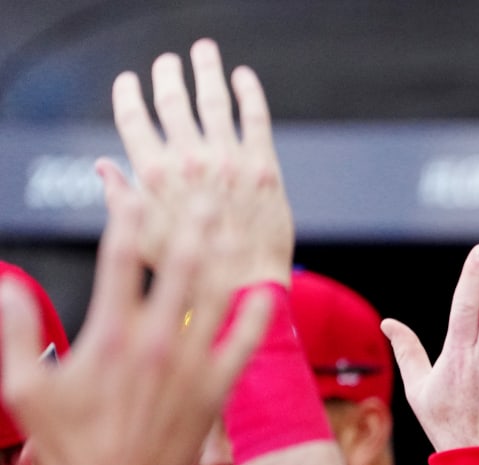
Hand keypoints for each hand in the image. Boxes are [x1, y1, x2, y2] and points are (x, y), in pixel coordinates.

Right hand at [0, 187, 269, 464]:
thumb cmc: (70, 449)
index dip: (126, 216)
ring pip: (217, 296)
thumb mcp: (24, 389)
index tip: (130, 190)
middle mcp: (157, 343)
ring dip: (225, 258)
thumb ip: (16, 333)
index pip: (120, 258)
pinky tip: (267, 290)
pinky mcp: (216, 389)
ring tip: (231, 226)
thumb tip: (5, 285)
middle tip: (201, 193)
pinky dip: (258, 315)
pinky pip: (246, 343)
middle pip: (181, 266)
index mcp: (110, 335)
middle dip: (190, 224)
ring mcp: (192, 366)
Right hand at [107, 38, 292, 289]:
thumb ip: (122, 200)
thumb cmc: (191, 271)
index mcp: (154, 175)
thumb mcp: (142, 239)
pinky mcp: (263, 166)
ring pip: (214, 100)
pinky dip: (249, 92)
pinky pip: (255, 117)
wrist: (245, 287)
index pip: (133, 119)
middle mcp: (189, 161)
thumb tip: (103, 168)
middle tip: (166, 63)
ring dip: (206, 70)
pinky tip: (243, 78)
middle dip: (167, 75)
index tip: (129, 81)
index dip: (128, 95)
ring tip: (203, 52)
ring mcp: (228, 160)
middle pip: (173, 101)